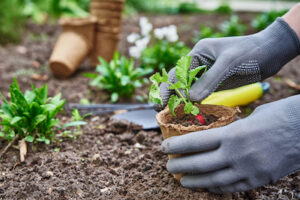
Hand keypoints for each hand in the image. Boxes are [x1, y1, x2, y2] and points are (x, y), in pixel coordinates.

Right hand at [154, 18, 299, 111]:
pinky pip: (199, 94)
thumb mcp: (228, 64)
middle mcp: (199, 64)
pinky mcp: (214, 84)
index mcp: (198, 53)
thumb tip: (191, 99)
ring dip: (178, 101)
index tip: (162, 103)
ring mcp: (206, 74)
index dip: (169, 88)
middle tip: (158, 111)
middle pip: (178, 81)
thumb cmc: (250, 53)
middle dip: (168, 95)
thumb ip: (210, 81)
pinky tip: (188, 113)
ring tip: (169, 115)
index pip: (177, 72)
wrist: (270, 53)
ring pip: (187, 89)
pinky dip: (192, 103)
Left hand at [162, 95, 299, 192]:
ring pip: (213, 180)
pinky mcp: (260, 180)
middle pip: (200, 164)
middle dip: (180, 166)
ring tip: (182, 180)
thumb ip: (231, 130)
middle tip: (169, 167)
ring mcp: (248, 170)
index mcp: (233, 134)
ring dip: (195, 182)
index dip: (176, 146)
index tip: (164, 147)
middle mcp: (237, 154)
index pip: (195, 142)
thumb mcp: (250, 117)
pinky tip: (207, 187)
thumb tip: (217, 136)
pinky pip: (232, 188)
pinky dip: (216, 188)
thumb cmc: (279, 116)